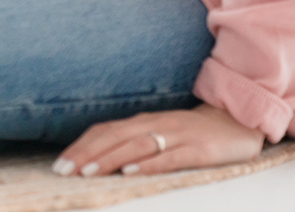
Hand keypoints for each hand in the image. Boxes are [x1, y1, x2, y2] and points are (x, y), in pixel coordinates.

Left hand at [53, 105, 264, 176]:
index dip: (80, 146)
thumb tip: (96, 157)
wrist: (235, 122)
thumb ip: (131, 142)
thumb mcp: (156, 133)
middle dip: (85, 154)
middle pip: (113, 137)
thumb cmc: (189, 133)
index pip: (103, 131)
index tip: (59, 164)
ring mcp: (176, 136)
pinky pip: (171, 156)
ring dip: (109, 159)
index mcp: (140, 122)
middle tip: (63, 170)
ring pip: (136, 146)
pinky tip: (131, 172)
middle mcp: (153, 125)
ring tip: (87, 172)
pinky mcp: (198, 149)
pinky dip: (149, 164)